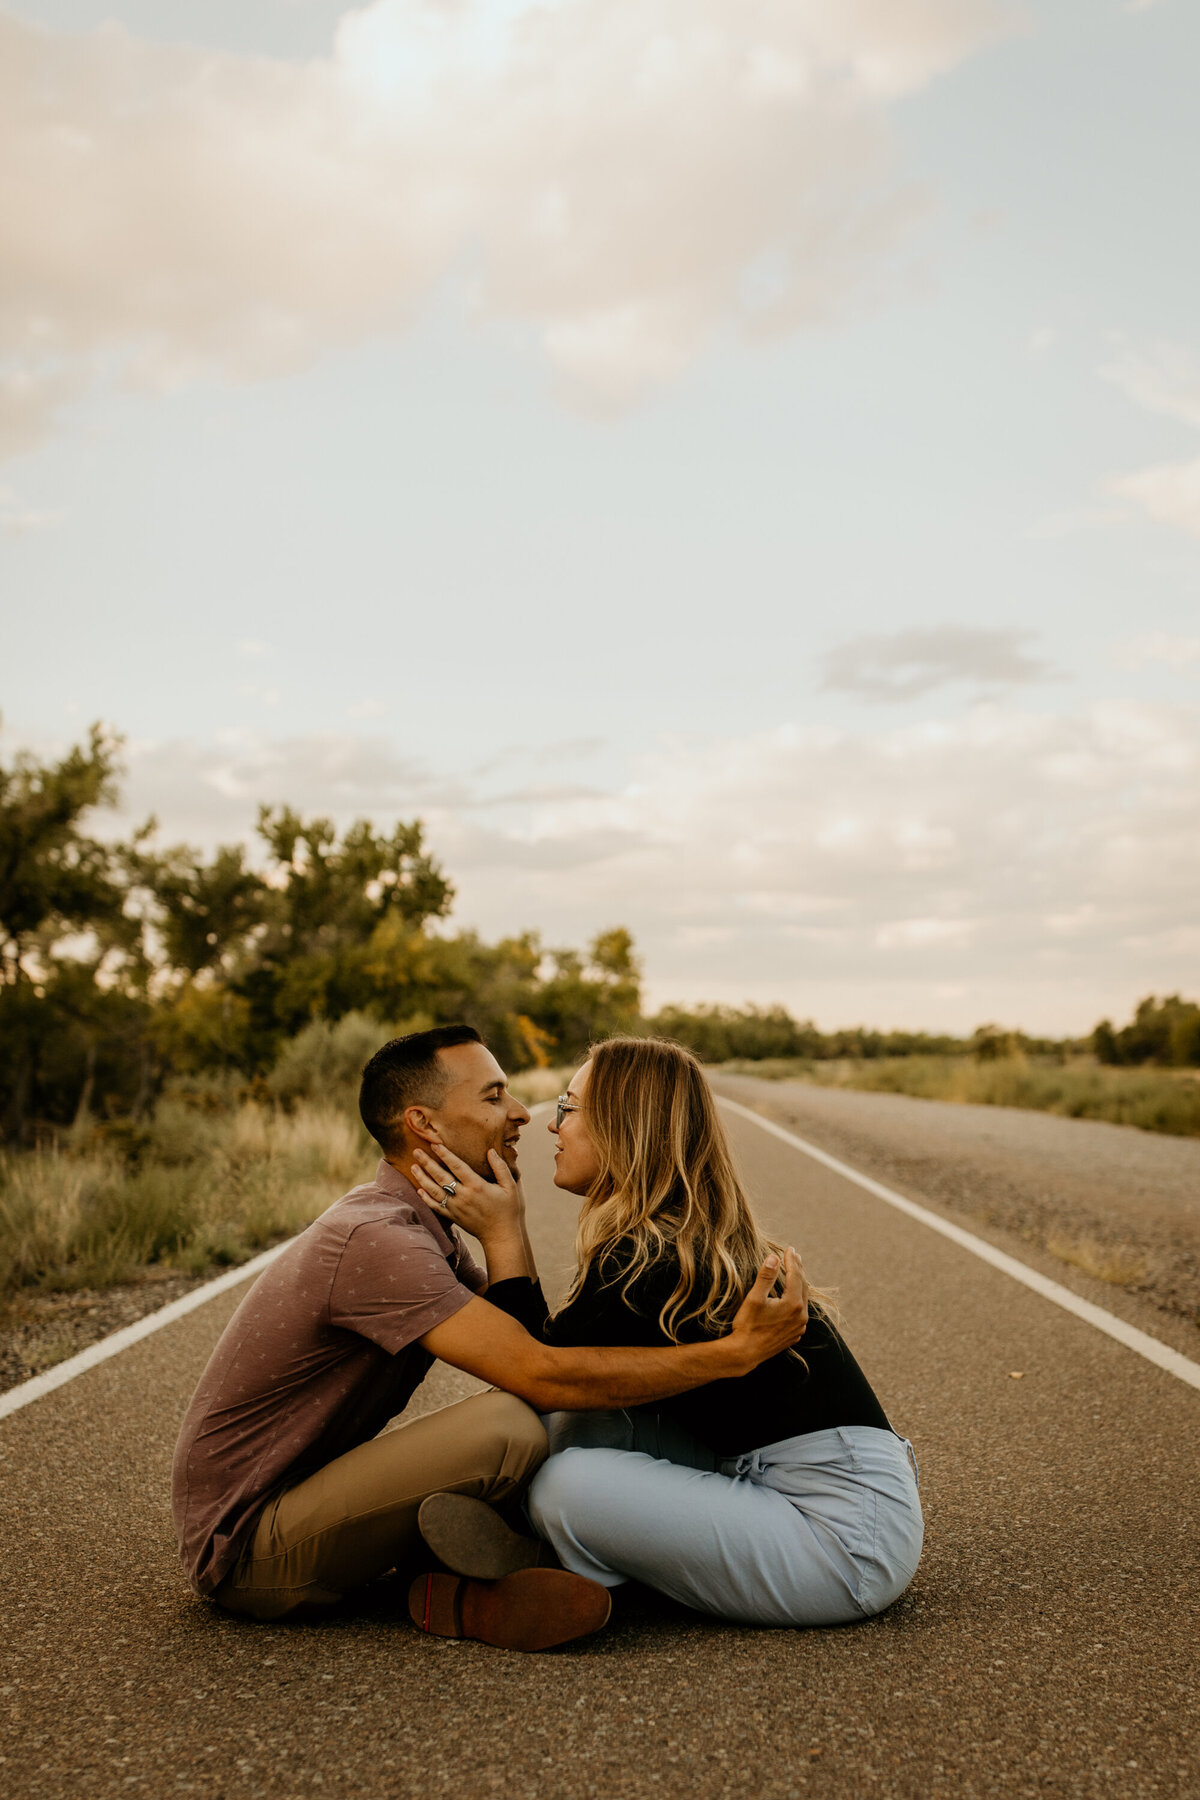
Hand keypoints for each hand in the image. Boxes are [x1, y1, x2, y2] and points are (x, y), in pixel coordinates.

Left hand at [410, 1141, 523, 1243]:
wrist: (501, 1236)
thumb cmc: (508, 1210)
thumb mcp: (510, 1187)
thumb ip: (500, 1168)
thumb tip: (491, 1151)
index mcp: (477, 1186)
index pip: (457, 1166)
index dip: (445, 1154)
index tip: (434, 1144)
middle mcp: (463, 1196)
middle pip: (441, 1177)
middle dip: (427, 1163)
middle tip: (416, 1151)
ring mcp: (456, 1208)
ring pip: (434, 1191)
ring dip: (422, 1178)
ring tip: (413, 1167)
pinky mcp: (453, 1217)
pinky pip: (436, 1207)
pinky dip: (426, 1198)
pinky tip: (419, 1190)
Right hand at [726, 1248, 808, 1373]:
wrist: (745, 1353)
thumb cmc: (748, 1325)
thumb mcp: (755, 1298)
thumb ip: (766, 1276)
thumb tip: (774, 1257)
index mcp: (793, 1304)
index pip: (795, 1276)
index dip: (791, 1260)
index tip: (789, 1248)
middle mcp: (801, 1316)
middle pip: (802, 1286)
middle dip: (798, 1269)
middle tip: (794, 1255)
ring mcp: (799, 1326)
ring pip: (803, 1299)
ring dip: (799, 1284)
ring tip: (795, 1271)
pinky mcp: (794, 1334)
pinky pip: (800, 1312)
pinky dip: (797, 1299)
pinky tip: (792, 1296)